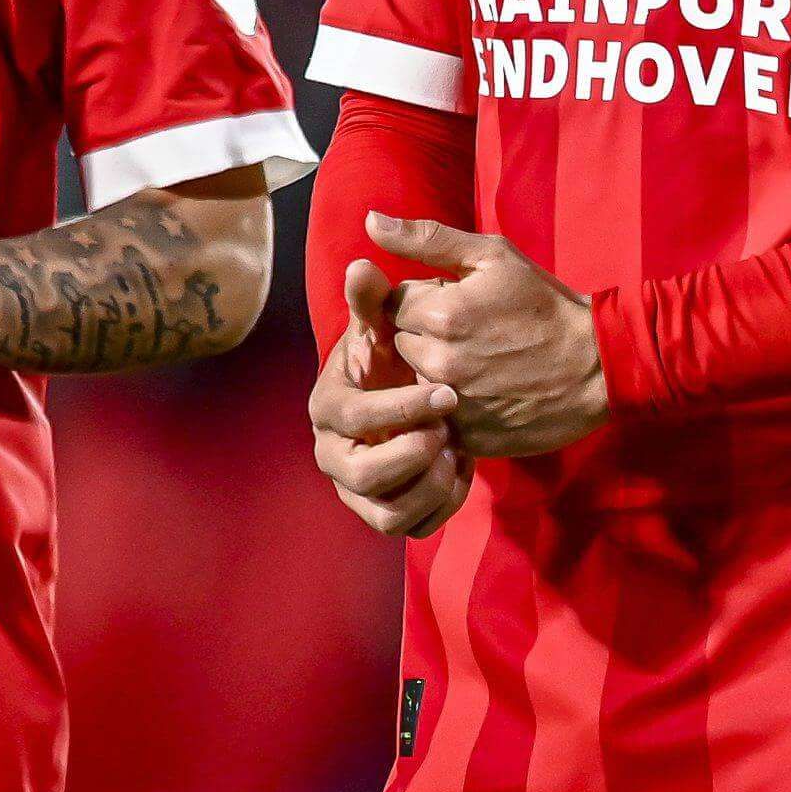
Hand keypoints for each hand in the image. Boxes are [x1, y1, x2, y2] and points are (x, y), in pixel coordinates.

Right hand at [310, 258, 471, 535]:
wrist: (424, 393)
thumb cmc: (401, 353)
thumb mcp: (389, 323)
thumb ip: (373, 298)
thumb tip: (360, 264)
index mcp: (327, 407)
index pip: (353, 416)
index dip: (400, 407)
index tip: (447, 393)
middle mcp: (333, 455)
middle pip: (362, 476)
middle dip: (412, 454)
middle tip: (450, 431)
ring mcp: (359, 492)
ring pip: (388, 515)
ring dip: (429, 485)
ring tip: (457, 450)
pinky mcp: (388, 514)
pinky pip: (413, 527)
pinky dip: (442, 505)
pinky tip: (462, 469)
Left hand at [378, 214, 609, 458]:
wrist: (598, 366)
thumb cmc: (546, 305)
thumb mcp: (493, 257)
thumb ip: (427, 239)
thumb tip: (370, 221)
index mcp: (441, 313)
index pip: (397, 304)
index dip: (427, 300)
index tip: (459, 304)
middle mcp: (439, 361)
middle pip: (403, 344)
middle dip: (427, 336)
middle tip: (473, 334)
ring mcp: (452, 403)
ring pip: (417, 381)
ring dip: (437, 371)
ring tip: (480, 363)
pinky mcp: (467, 436)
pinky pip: (438, 415)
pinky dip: (454, 405)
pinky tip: (486, 391)